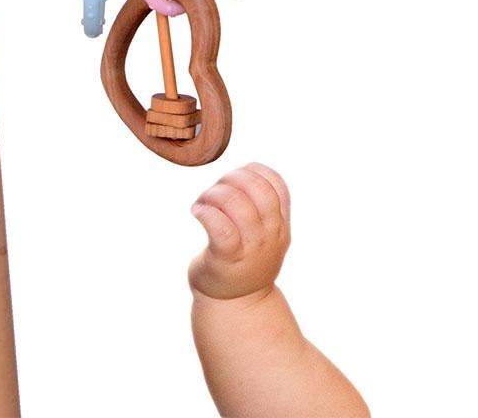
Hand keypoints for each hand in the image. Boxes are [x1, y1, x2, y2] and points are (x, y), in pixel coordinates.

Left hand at [188, 163, 291, 301]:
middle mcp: (271, 235)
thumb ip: (262, 206)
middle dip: (231, 178)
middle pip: (257, 188)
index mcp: (280, 224)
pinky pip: (220, 226)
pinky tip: (197, 212)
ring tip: (202, 202)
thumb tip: (246, 170)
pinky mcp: (227, 259)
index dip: (251, 172)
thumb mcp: (265, 233)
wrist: (236, 306)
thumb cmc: (244, 260)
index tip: (233, 180)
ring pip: (236, 203)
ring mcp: (252, 248)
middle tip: (214, 190)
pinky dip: (206, 212)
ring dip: (213, 193)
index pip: (275, 183)